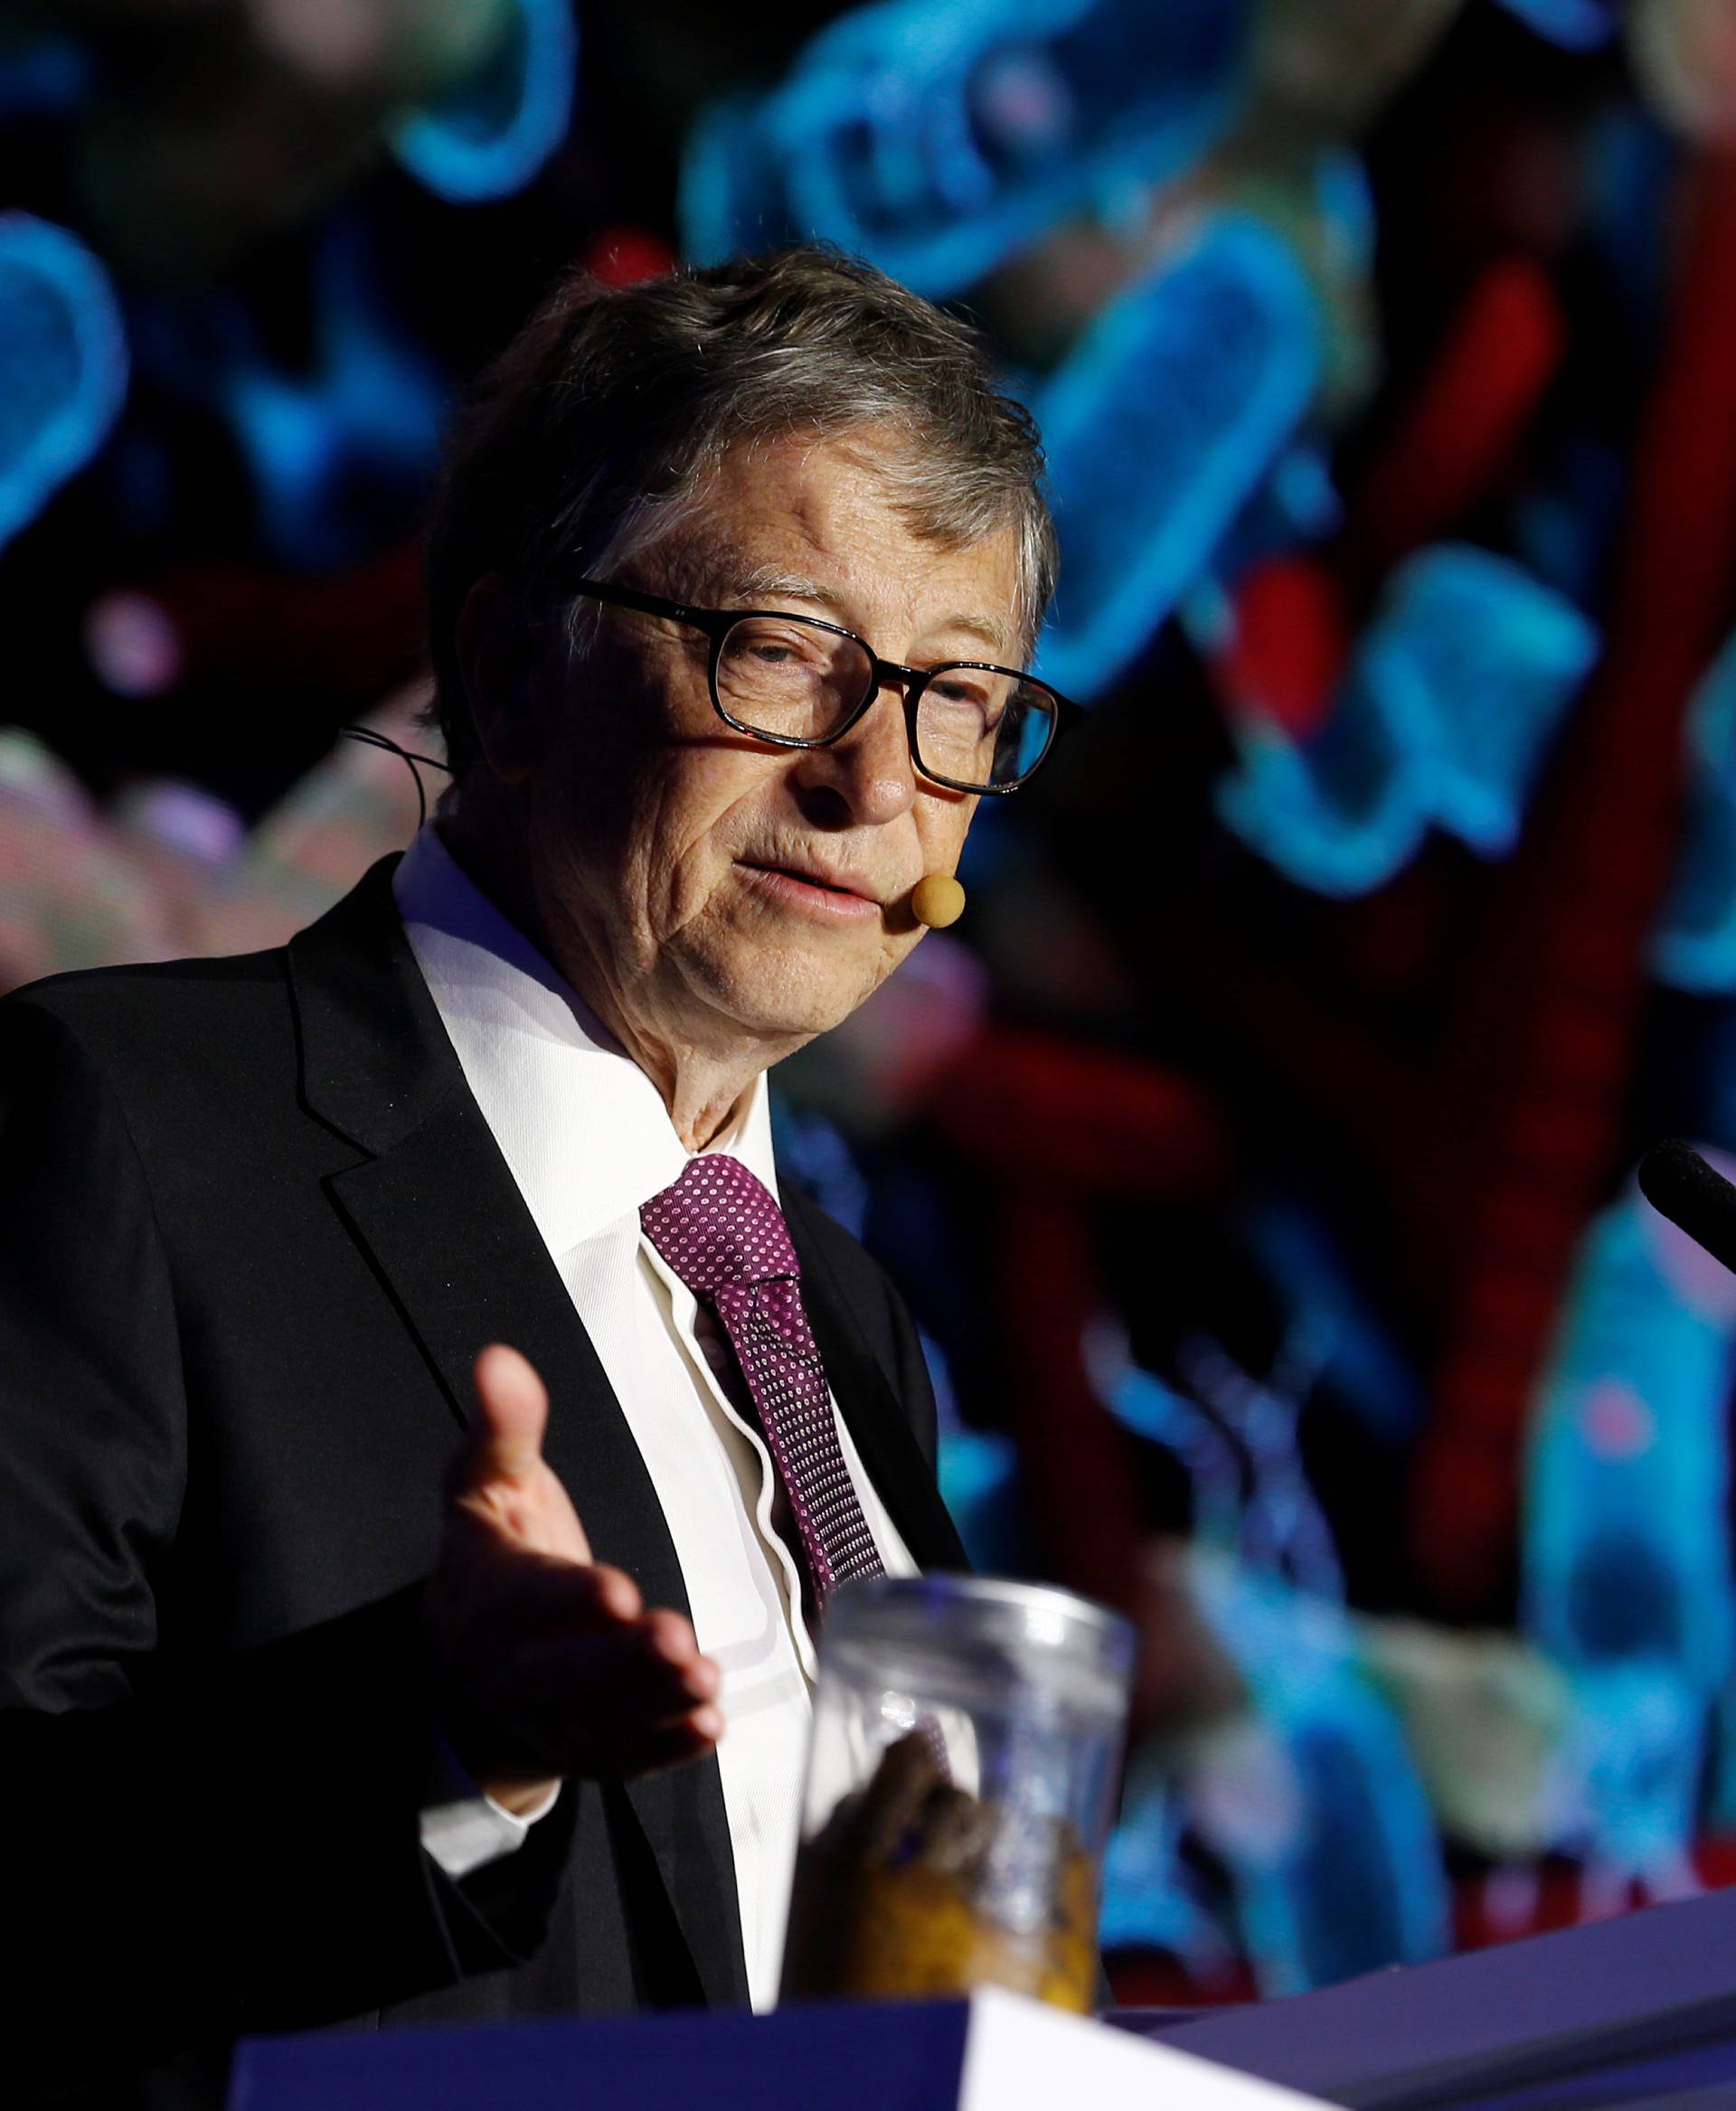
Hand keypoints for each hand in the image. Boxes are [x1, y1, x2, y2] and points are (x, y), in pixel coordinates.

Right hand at [425, 1343, 722, 1810]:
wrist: (460, 1675)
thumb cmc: (490, 1564)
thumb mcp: (486, 1488)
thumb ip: (503, 1430)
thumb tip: (498, 1358)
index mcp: (490, 1598)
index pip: (527, 1601)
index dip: (569, 1600)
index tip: (619, 1588)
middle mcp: (513, 1669)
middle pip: (564, 1676)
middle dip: (622, 1664)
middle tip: (678, 1641)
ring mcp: (548, 1720)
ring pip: (599, 1722)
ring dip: (655, 1707)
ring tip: (707, 1683)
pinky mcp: (582, 1752)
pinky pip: (621, 1759)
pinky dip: (665, 1749)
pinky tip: (709, 1725)